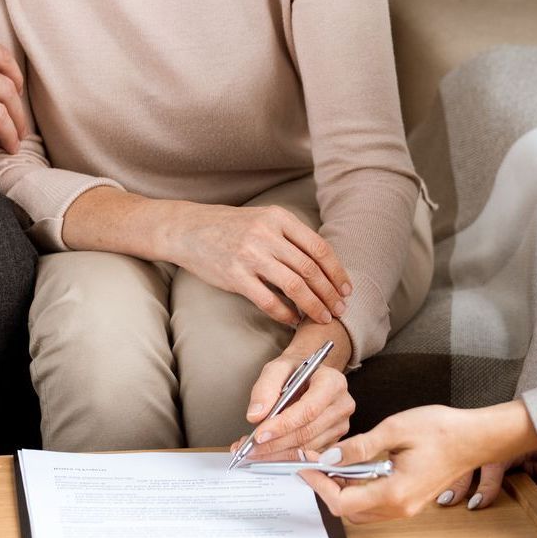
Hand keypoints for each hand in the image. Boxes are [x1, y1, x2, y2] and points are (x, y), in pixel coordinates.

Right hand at [168, 204, 351, 325]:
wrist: (190, 229)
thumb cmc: (231, 226)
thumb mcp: (264, 219)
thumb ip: (290, 236)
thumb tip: (323, 264)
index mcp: (279, 218)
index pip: (318, 247)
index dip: (336, 271)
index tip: (346, 288)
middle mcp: (266, 234)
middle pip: (310, 268)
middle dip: (329, 292)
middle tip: (340, 309)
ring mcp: (250, 255)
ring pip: (294, 286)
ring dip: (313, 305)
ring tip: (322, 317)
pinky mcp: (235, 276)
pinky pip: (268, 300)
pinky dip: (285, 313)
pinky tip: (293, 319)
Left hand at [230, 342, 354, 461]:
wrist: (309, 374)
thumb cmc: (296, 370)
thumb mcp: (277, 368)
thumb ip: (265, 388)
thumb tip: (256, 415)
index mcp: (333, 382)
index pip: (309, 410)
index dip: (283, 425)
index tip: (259, 435)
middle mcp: (341, 405)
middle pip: (307, 432)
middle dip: (275, 443)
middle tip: (250, 448)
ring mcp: (340, 425)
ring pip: (306, 448)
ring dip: (277, 453)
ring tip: (254, 451)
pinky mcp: (334, 440)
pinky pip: (308, 455)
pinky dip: (285, 457)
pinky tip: (268, 453)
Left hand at [300, 400, 536, 524]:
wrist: (473, 438)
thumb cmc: (441, 430)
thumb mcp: (395, 429)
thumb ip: (360, 446)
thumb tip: (331, 457)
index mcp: (395, 493)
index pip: (343, 502)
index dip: (319, 484)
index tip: (306, 465)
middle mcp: (399, 508)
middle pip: (349, 511)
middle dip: (326, 488)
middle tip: (314, 462)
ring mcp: (405, 508)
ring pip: (361, 510)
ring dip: (341, 490)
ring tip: (330, 462)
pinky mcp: (409, 501)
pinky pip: (375, 503)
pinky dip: (358, 489)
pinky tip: (354, 467)